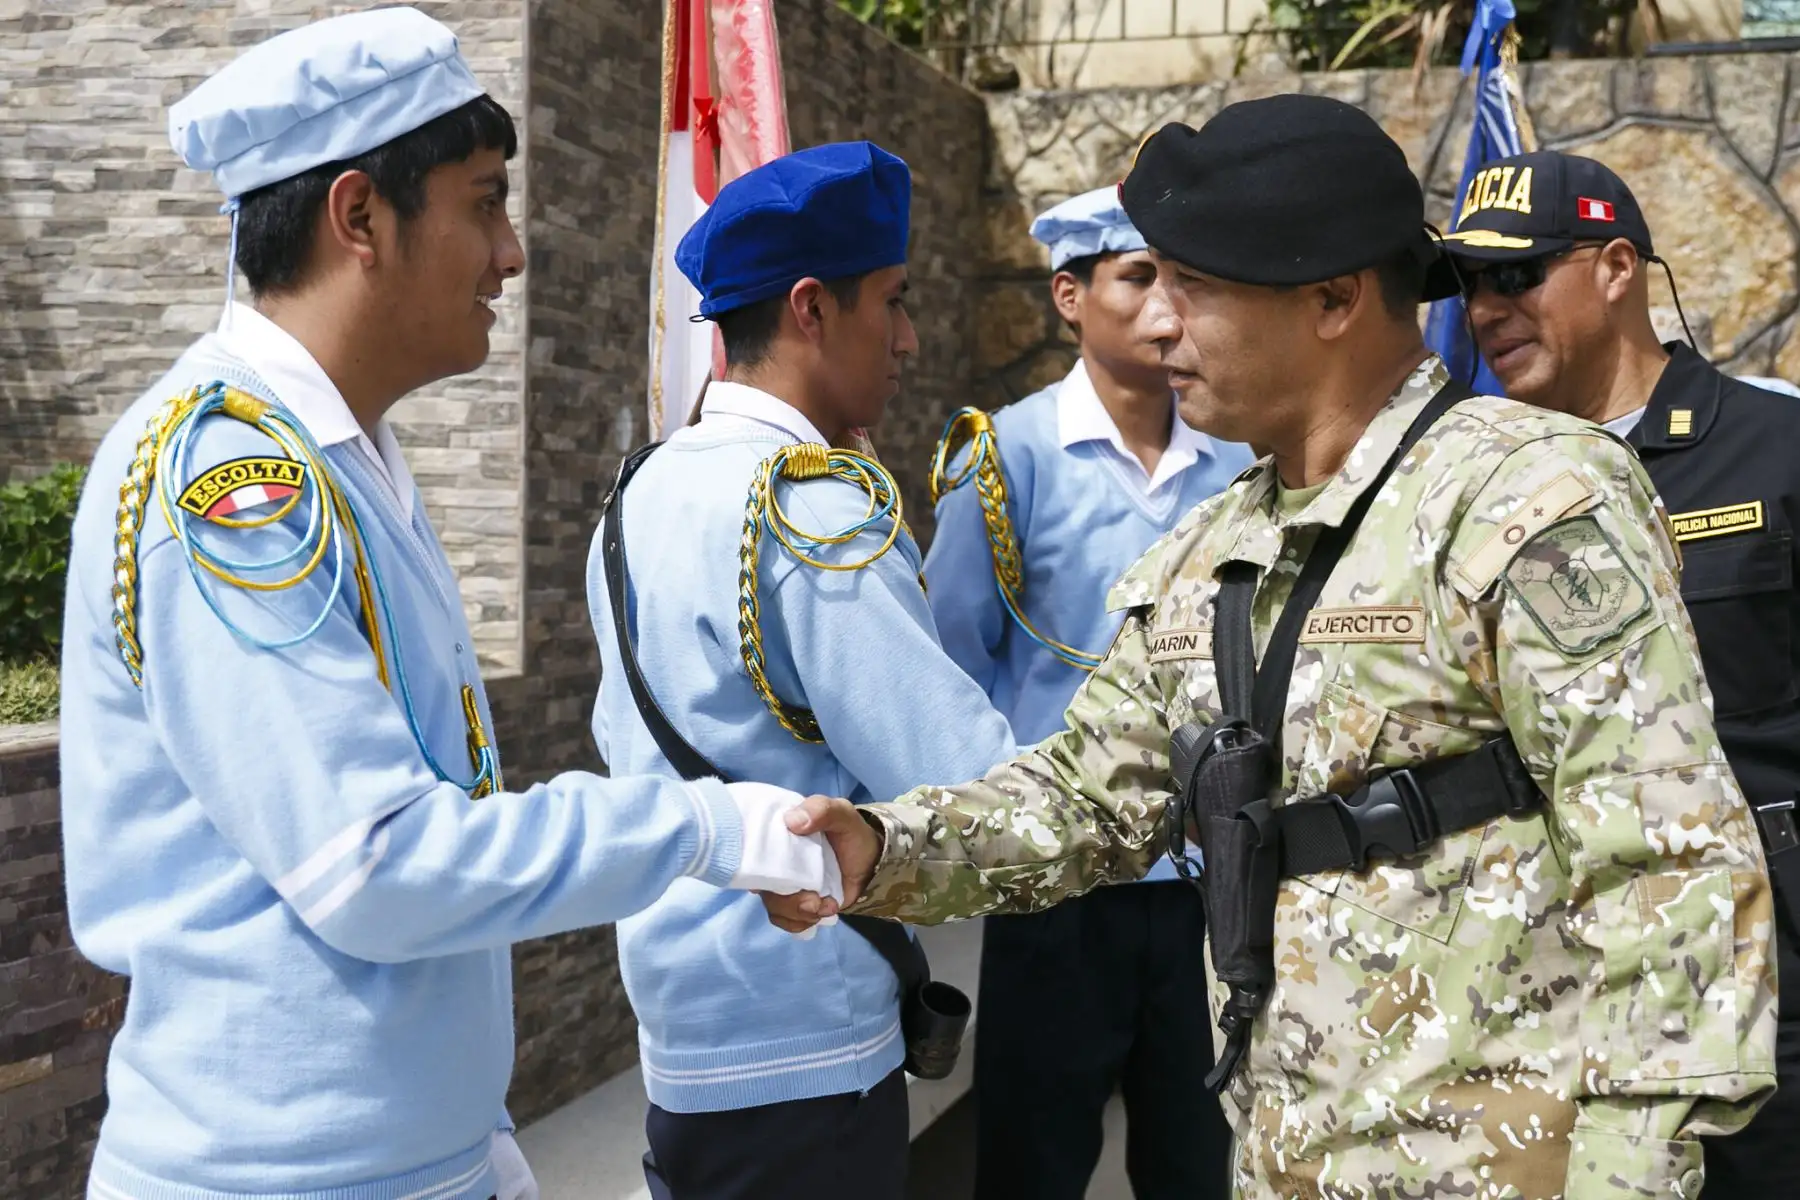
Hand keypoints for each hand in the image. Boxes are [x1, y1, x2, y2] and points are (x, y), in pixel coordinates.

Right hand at [761, 796, 879, 933]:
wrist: (870, 865)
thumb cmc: (851, 835)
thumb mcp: (842, 814)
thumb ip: (822, 810)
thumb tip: (792, 821)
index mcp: (777, 832)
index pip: (749, 847)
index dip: (755, 863)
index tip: (778, 876)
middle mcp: (774, 859)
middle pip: (761, 884)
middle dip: (787, 899)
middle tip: (815, 901)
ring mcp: (784, 883)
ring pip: (773, 905)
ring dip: (799, 913)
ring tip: (826, 906)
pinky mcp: (794, 903)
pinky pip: (783, 920)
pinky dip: (801, 922)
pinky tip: (823, 912)